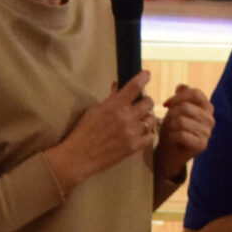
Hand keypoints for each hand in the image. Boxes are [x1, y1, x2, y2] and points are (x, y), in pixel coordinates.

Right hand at [44, 70, 156, 193]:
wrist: (79, 156)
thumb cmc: (83, 132)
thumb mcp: (94, 110)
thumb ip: (110, 99)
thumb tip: (118, 87)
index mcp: (114, 105)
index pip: (134, 86)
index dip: (143, 77)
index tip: (146, 74)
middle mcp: (126, 117)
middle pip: (148, 102)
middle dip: (145, 101)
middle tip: (140, 105)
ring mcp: (132, 132)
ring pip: (152, 119)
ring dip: (147, 118)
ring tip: (140, 121)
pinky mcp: (134, 147)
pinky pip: (151, 136)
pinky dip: (148, 133)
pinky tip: (141, 133)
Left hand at [154, 85, 214, 179]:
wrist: (169, 153)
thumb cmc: (173, 129)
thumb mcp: (174, 109)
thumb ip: (180, 97)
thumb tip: (181, 86)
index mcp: (207, 108)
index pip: (195, 93)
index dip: (178, 97)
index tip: (166, 105)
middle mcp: (210, 119)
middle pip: (186, 107)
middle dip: (171, 114)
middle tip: (167, 122)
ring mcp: (208, 133)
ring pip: (182, 121)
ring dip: (170, 126)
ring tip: (170, 131)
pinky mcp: (202, 145)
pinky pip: (181, 134)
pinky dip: (172, 136)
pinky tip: (172, 140)